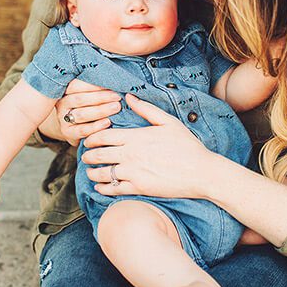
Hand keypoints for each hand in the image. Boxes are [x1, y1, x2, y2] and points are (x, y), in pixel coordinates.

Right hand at [44, 79, 121, 145]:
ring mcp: (63, 119)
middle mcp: (62, 104)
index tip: (110, 83)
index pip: (76, 85)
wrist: (79, 126)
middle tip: (117, 96)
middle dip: (100, 97)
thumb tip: (114, 78)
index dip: (93, 84)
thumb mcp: (89, 93)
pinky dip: (96, 126)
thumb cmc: (89, 105)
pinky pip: (82, 130)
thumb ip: (96, 86)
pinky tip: (108, 122)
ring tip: (116, 107)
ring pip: (81, 114)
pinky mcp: (68, 133)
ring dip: (101, 110)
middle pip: (79, 99)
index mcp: (65, 90)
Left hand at [79, 95, 230, 198]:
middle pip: (98, 155)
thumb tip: (128, 97)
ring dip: (92, 172)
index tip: (89, 141)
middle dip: (88, 156)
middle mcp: (130, 154)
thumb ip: (146, 109)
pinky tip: (100, 187)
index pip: (102, 136)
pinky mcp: (139, 188)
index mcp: (135, 137)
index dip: (91, 139)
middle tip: (85, 156)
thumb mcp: (168, 122)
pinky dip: (103, 188)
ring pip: (102, 173)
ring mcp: (133, 172)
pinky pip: (114, 189)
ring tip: (90, 171)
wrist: (201, 171)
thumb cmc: (187, 145)